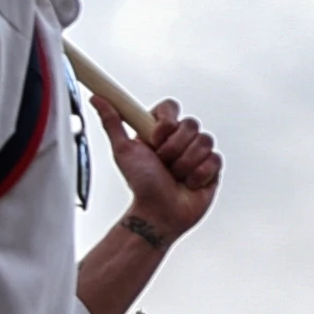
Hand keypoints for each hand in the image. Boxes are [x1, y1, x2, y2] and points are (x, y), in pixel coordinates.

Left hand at [113, 99, 220, 241]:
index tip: (155, 138)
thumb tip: (98, 100)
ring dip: (185, 164)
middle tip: (163, 163)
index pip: (171, 107)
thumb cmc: (141, 185)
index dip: (166, 122)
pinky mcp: (212, 167)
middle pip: (191, 124)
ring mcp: (198, 153)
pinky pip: (215, 160)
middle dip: (173, 149)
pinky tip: (188, 183)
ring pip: (204, 142)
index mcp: (161, 130)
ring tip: (175, 176)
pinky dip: (198, 175)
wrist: (158, 214)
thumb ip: (112, 121)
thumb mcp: (123, 151)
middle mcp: (180, 139)